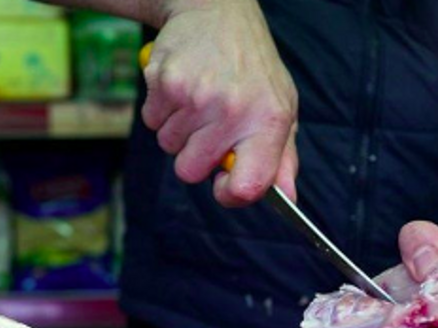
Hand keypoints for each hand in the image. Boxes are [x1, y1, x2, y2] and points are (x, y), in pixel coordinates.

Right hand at [141, 0, 298, 206]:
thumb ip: (282, 157)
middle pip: (189, 172)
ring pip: (167, 146)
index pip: (248, 186)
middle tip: (209, 124)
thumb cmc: (251, 67)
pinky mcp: (165, 82)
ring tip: (197, 98)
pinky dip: (161, 109)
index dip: (229, 196)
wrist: (217, 10)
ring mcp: (196, 96)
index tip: (224, 183)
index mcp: (269, 121)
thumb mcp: (280, 107)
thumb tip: (286, 198)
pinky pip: (150, 121)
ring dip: (177, 130)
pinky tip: (180, 87)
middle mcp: (233, 110)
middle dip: (193, 155)